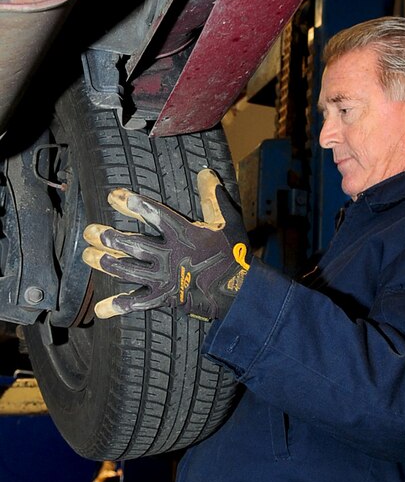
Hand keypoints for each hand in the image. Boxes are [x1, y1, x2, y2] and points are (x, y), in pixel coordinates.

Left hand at [82, 169, 249, 319]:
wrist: (240, 292)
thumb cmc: (234, 255)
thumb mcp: (228, 222)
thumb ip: (213, 197)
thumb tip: (205, 172)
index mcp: (184, 235)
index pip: (154, 215)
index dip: (133, 204)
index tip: (114, 196)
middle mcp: (169, 256)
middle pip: (133, 245)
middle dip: (109, 238)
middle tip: (89, 231)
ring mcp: (164, 279)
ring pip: (129, 270)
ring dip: (107, 263)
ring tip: (88, 256)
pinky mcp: (164, 298)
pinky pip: (138, 303)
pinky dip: (118, 306)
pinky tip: (100, 309)